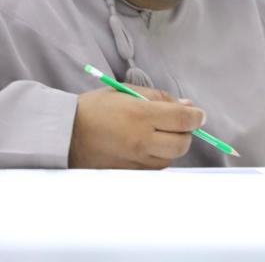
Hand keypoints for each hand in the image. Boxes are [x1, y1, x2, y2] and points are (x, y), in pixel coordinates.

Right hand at [68, 87, 204, 169]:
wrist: (66, 134)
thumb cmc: (95, 107)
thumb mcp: (125, 92)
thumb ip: (158, 97)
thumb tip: (187, 105)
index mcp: (141, 115)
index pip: (183, 119)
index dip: (196, 116)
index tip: (198, 114)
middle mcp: (142, 140)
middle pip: (182, 143)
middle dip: (187, 132)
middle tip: (179, 123)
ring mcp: (136, 159)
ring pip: (171, 158)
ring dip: (173, 145)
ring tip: (161, 133)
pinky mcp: (130, 172)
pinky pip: (156, 167)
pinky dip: (160, 157)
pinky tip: (150, 146)